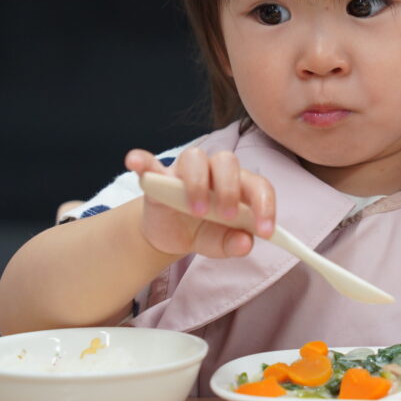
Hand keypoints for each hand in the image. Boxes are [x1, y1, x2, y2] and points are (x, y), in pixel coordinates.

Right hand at [124, 147, 275, 257]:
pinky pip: (148, 162)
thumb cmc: (203, 231)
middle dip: (230, 188)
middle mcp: (214, 171)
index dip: (265, 206)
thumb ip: (233, 244)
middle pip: (227, 162)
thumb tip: (246, 243)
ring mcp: (183, 171)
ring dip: (197, 182)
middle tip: (228, 215)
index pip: (258, 185)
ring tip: (197, 210)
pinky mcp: (156, 177)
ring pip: (194, 157)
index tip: (266, 231)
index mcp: (238, 184)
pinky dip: (142, 160)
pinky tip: (135, 162)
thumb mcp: (219, 243)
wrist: (170, 234)